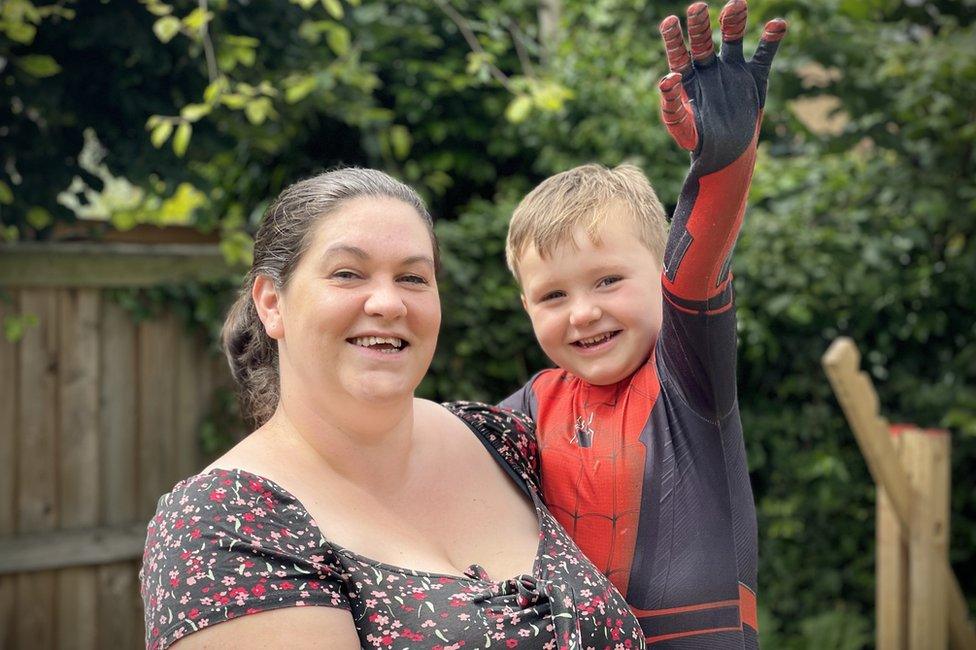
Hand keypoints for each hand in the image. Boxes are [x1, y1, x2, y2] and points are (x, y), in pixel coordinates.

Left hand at [657, 0, 785, 166]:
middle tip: (697, 7)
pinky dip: (771, 40)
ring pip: (731, 39)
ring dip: (733, 22)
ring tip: (736, 4)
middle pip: (702, 41)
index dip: (673, 38)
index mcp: (688, 78)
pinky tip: (777, 24)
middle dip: (700, 25)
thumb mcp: (682, 128)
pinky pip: (763, 54)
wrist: (729, 154)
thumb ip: (671, 105)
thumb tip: (666, 78)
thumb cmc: (700, 142)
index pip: (677, 53)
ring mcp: (732, 70)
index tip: (669, 21)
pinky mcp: (754, 77)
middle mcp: (708, 69)